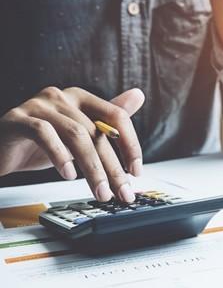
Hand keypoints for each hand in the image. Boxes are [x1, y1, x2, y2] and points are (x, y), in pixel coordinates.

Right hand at [0, 87, 144, 202]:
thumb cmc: (40, 143)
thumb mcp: (78, 135)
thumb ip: (107, 120)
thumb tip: (139, 95)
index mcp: (80, 97)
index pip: (117, 116)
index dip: (131, 144)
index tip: (136, 171)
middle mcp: (62, 96)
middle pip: (97, 132)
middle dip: (113, 167)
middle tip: (122, 192)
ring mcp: (38, 105)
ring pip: (76, 135)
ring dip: (92, 168)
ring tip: (101, 192)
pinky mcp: (18, 119)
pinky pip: (44, 135)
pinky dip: (60, 156)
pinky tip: (68, 175)